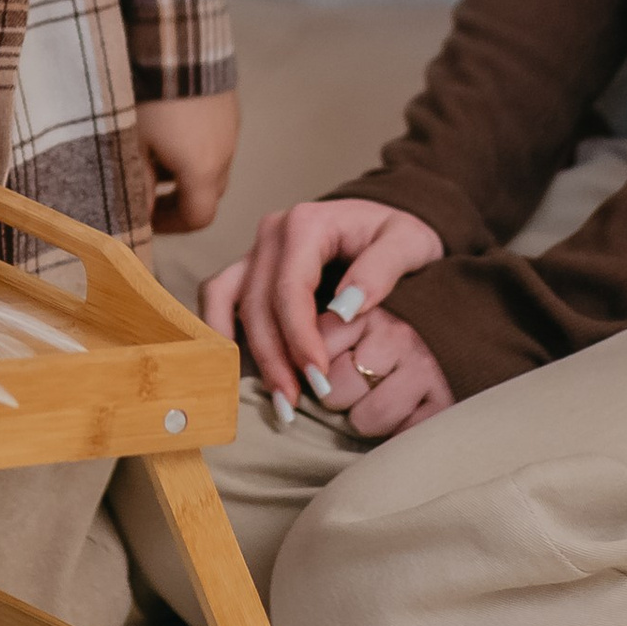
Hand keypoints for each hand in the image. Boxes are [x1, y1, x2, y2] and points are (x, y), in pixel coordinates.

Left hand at [135, 92, 238, 233]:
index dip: (170, 225)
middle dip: (177, 199)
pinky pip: (215, 138)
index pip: (198, 217)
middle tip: (146, 191)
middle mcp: (225, 154)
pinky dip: (194, 145)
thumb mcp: (135, 142)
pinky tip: (168, 127)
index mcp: (203, 171)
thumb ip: (137, 183)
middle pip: (207, 192)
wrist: (178, 41)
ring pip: (212, 164)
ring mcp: (230, 127)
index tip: (145, 219)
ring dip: (186, 170)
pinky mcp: (228, 104)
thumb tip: (138, 214)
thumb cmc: (151, 98)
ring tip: (153, 154)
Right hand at [202, 196, 444, 426]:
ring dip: (242, 349)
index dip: (299, 337)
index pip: (290, 288)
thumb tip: (345, 309)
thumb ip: (381, 270)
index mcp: (306, 223)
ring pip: (229, 300)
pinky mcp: (251, 267)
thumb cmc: (400, 235)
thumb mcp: (409, 243)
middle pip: (257, 302)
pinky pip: (219, 294)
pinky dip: (217, 328)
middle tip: (295, 402)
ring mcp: (257, 249)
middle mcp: (272, 233)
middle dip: (274, 357)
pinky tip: (232, 368)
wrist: (387, 224)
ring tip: (270, 394)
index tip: (318, 378)